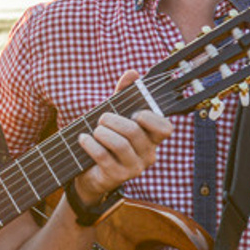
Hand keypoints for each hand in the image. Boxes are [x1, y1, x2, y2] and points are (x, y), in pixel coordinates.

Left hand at [70, 70, 171, 207]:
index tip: (134, 113)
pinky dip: (90, 144)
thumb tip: (132, 72)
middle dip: (111, 120)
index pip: (165, 128)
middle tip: (101, 119)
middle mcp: (148, 155)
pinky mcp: (116, 177)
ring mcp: (134, 168)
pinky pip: (103, 156)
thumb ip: (124, 94)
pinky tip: (83, 139)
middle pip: (134, 131)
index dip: (151, 118)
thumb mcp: (115, 116)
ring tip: (94, 131)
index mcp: (152, 139)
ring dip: (101, 132)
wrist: (90, 172)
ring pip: (119, 144)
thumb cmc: (106, 140)